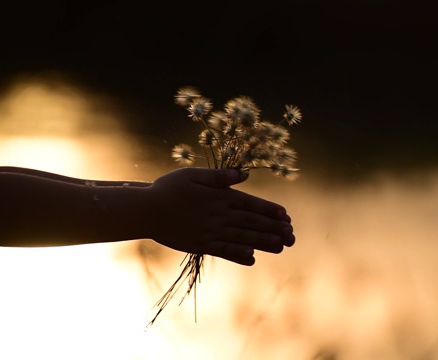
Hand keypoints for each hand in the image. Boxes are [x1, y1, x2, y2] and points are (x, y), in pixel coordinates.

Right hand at [146, 168, 293, 264]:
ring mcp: (210, 232)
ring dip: (263, 243)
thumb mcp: (193, 174)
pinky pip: (223, 251)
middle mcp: (219, 215)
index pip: (250, 204)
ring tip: (281, 247)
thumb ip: (219, 176)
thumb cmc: (168, 188)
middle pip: (251, 223)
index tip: (286, 216)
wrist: (145, 211)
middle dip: (273, 228)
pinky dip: (238, 255)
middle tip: (292, 235)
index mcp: (219, 197)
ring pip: (242, 238)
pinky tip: (252, 259)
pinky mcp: (201, 245)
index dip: (269, 210)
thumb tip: (243, 174)